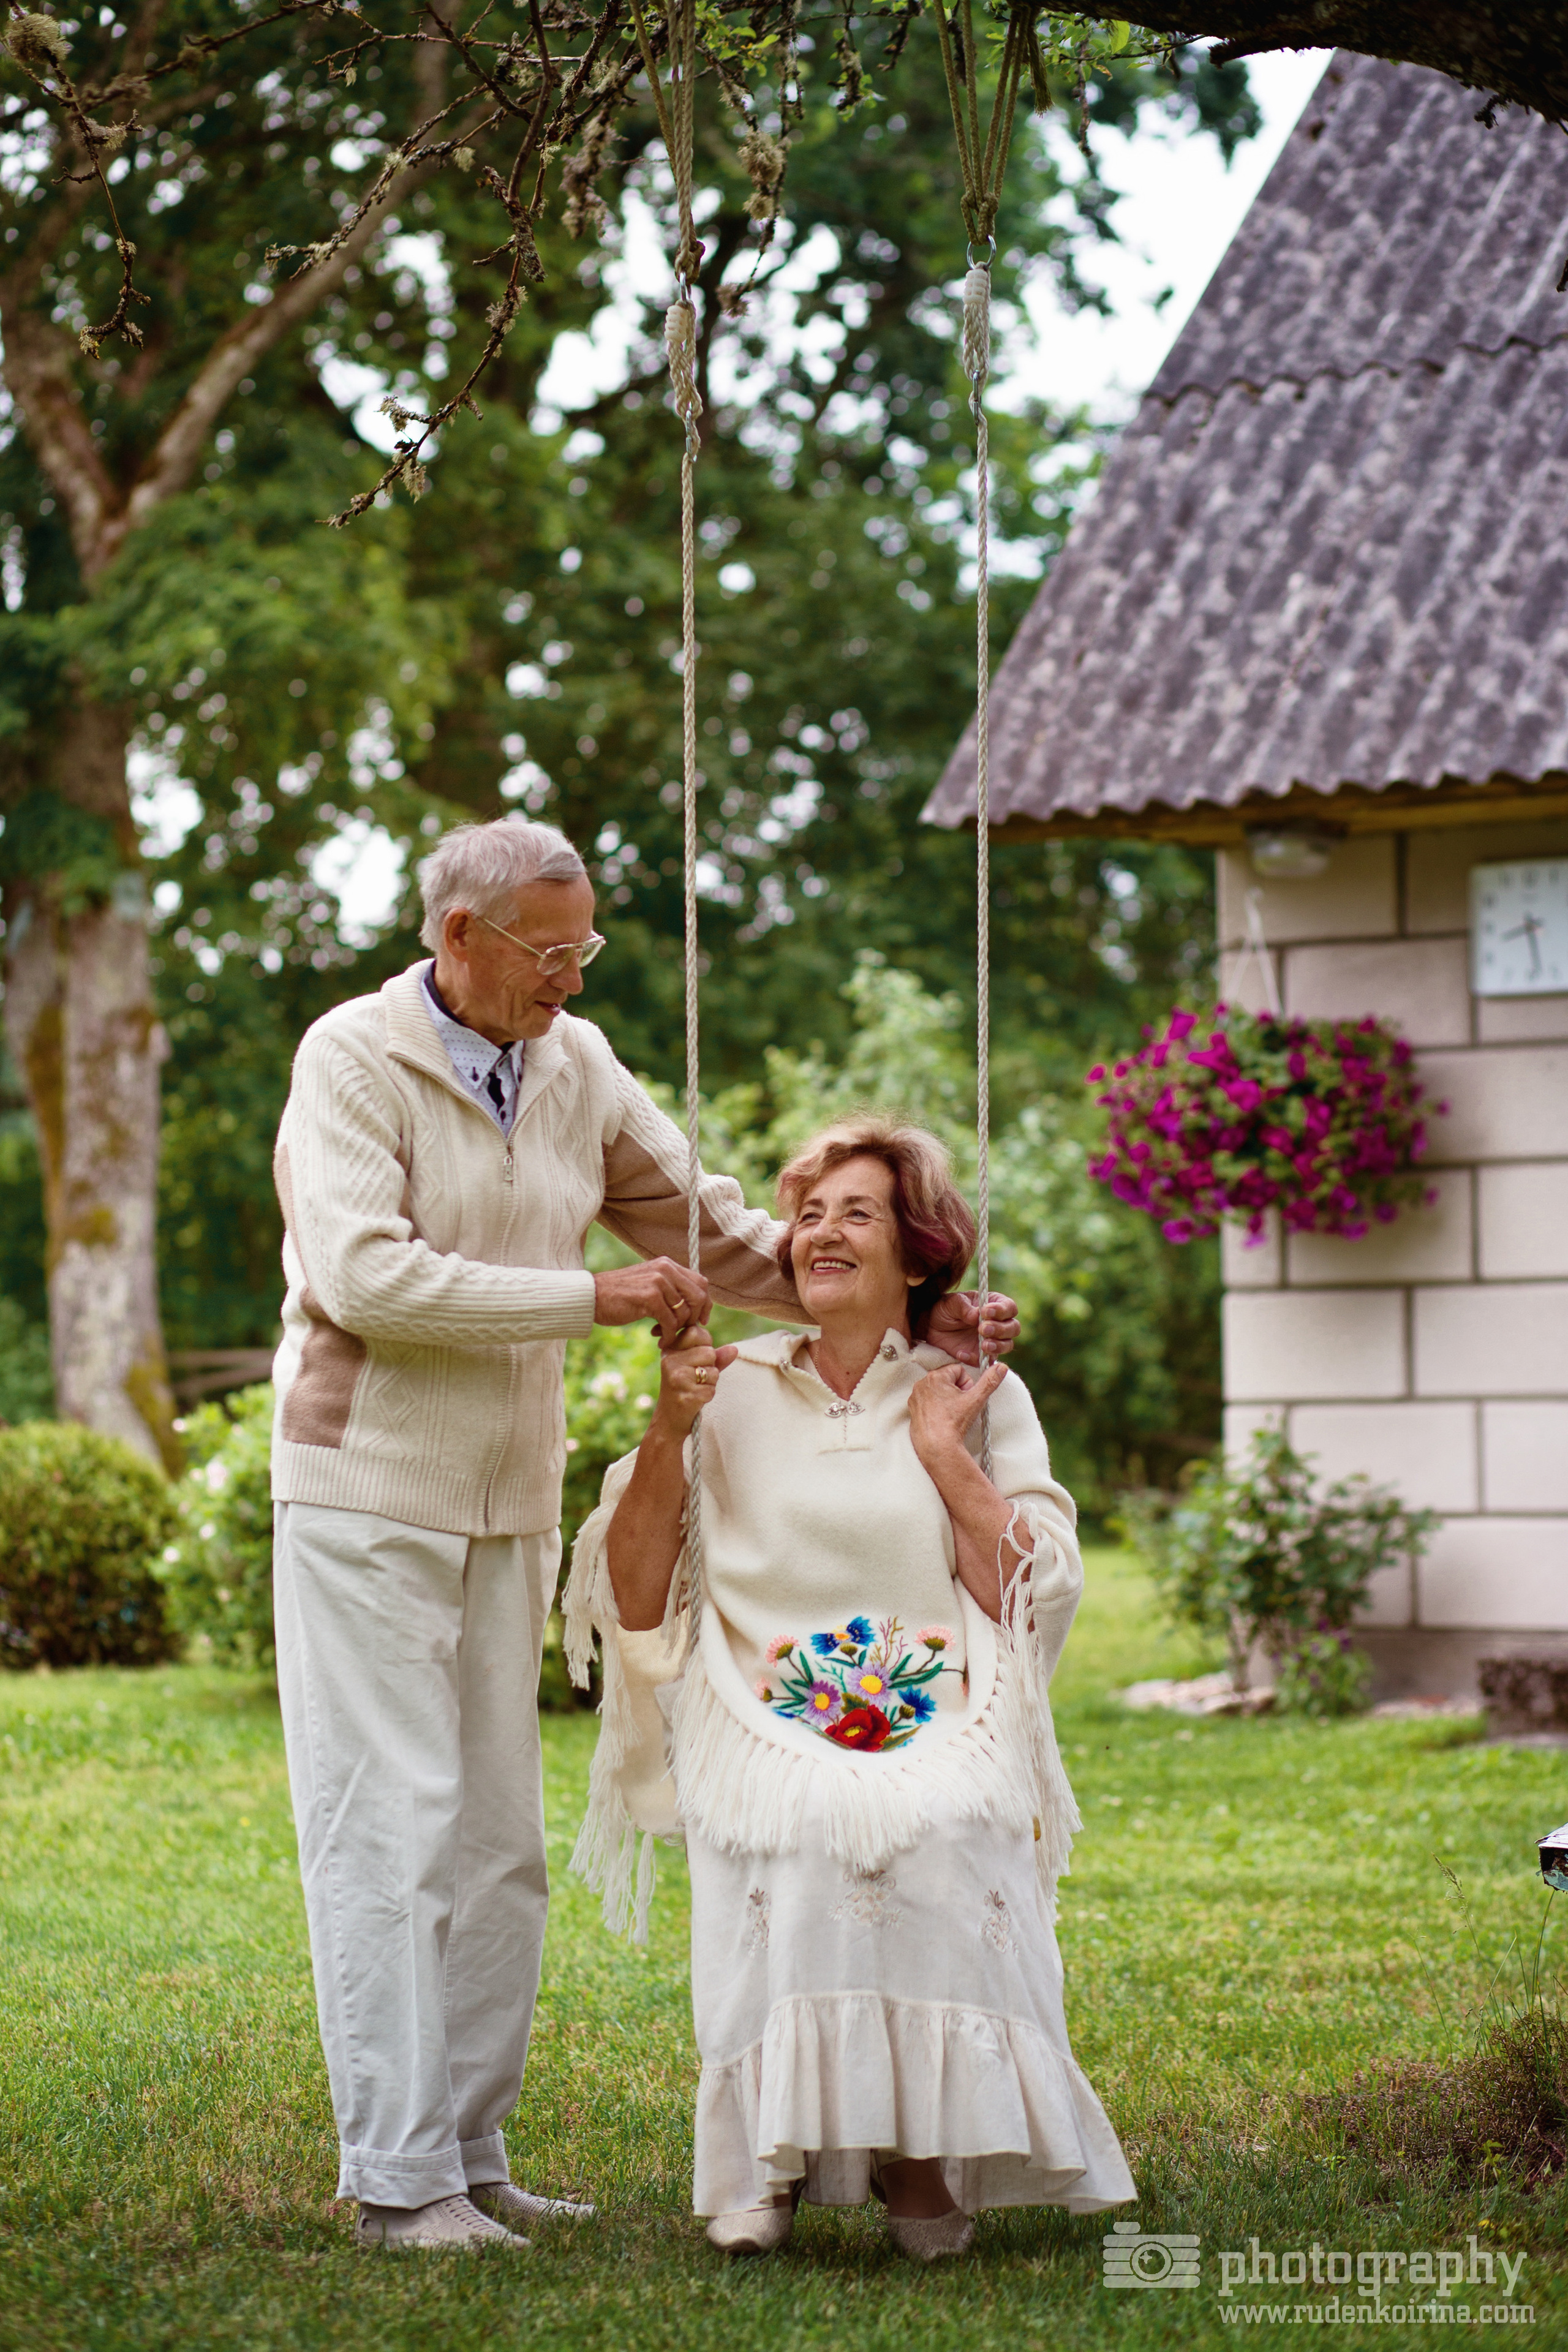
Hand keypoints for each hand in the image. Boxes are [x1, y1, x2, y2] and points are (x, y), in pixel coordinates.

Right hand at [593, 1256, 711, 1345]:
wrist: (592, 1296)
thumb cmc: (620, 1294)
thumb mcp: (648, 1283)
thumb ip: (669, 1287)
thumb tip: (692, 1303)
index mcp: (667, 1265)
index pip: (701, 1282)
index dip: (705, 1304)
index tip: (700, 1320)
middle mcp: (665, 1269)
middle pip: (699, 1296)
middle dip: (695, 1317)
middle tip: (684, 1330)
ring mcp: (658, 1282)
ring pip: (684, 1312)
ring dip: (677, 1329)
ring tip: (664, 1335)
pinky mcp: (649, 1298)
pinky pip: (670, 1322)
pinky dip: (668, 1335)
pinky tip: (660, 1339)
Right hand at [651, 1324, 737, 1438]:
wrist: (668, 1421)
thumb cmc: (683, 1390)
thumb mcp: (695, 1369)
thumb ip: (715, 1358)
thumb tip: (734, 1349)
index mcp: (670, 1351)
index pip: (696, 1333)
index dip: (705, 1345)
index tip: (696, 1359)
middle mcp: (671, 1362)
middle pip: (709, 1352)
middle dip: (710, 1366)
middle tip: (695, 1378)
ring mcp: (677, 1379)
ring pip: (713, 1371)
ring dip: (710, 1382)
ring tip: (695, 1388)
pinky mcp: (686, 1395)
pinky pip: (712, 1389)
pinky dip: (708, 1395)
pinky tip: (695, 1399)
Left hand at [908, 1359, 1006, 1472]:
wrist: (937, 1446)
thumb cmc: (955, 1422)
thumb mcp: (976, 1399)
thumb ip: (990, 1381)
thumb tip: (1001, 1366)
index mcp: (936, 1376)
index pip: (958, 1370)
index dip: (967, 1384)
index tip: (966, 1398)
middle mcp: (922, 1383)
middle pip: (947, 1379)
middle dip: (956, 1391)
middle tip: (959, 1407)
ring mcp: (915, 1396)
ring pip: (937, 1390)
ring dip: (946, 1398)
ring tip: (950, 1414)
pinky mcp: (913, 1409)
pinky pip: (927, 1401)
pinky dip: (935, 1407)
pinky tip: (941, 1418)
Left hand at [926, 1289, 1019, 1363]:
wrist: (931, 1327)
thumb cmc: (945, 1309)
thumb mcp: (950, 1303)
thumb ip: (963, 1306)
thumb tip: (977, 1315)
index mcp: (994, 1305)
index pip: (1009, 1307)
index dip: (1002, 1310)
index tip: (986, 1312)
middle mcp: (998, 1323)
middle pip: (1014, 1328)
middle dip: (1001, 1329)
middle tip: (982, 1329)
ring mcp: (992, 1341)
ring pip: (1007, 1345)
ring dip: (998, 1345)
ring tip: (983, 1345)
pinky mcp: (982, 1356)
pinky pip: (987, 1361)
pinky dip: (976, 1359)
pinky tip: (961, 1353)